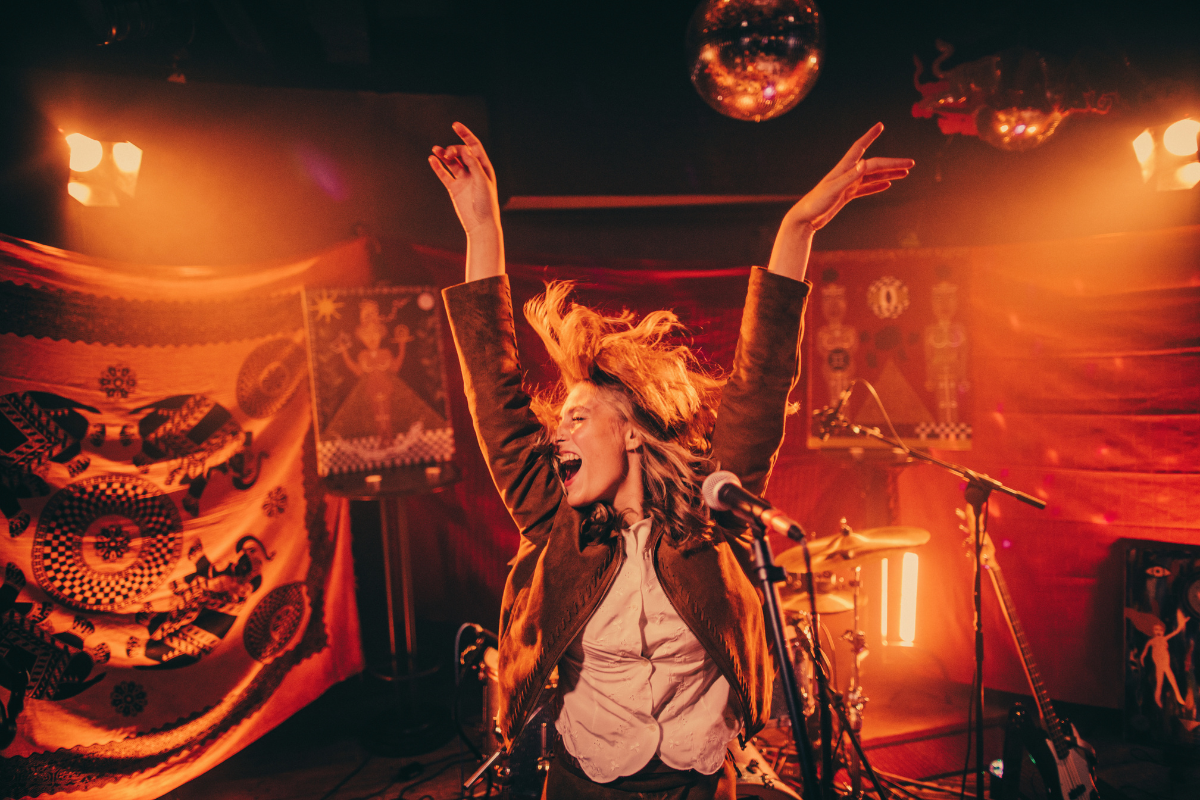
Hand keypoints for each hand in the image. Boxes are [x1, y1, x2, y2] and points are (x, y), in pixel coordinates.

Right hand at [429, 122, 504, 280]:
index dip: (465, 134)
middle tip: (447, 154)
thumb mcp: (482, 182)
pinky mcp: (454, 188)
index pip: (474, 146)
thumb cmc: (486, 204)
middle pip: (460, 153)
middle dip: (453, 150)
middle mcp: (473, 171)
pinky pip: (444, 174)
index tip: (455, 125)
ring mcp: (463, 179)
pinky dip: (437, 167)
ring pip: (451, 162)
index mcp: (483, 167)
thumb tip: (465, 150)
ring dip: (443, 155)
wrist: (480, 225)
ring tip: (435, 151)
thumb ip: (474, 165)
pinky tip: (431, 159)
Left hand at [768, 123, 913, 279]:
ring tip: (906, 173)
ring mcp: (847, 185)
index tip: (880, 125)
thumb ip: (849, 177)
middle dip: (893, 163)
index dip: (870, 136)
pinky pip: (866, 189)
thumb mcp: (833, 190)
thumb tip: (864, 163)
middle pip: (874, 165)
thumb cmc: (816, 204)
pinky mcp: (846, 196)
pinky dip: (877, 186)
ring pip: (873, 176)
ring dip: (889, 174)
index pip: (860, 148)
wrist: (804, 220)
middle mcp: (847, 174)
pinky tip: (887, 185)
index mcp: (843, 169)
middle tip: (911, 163)